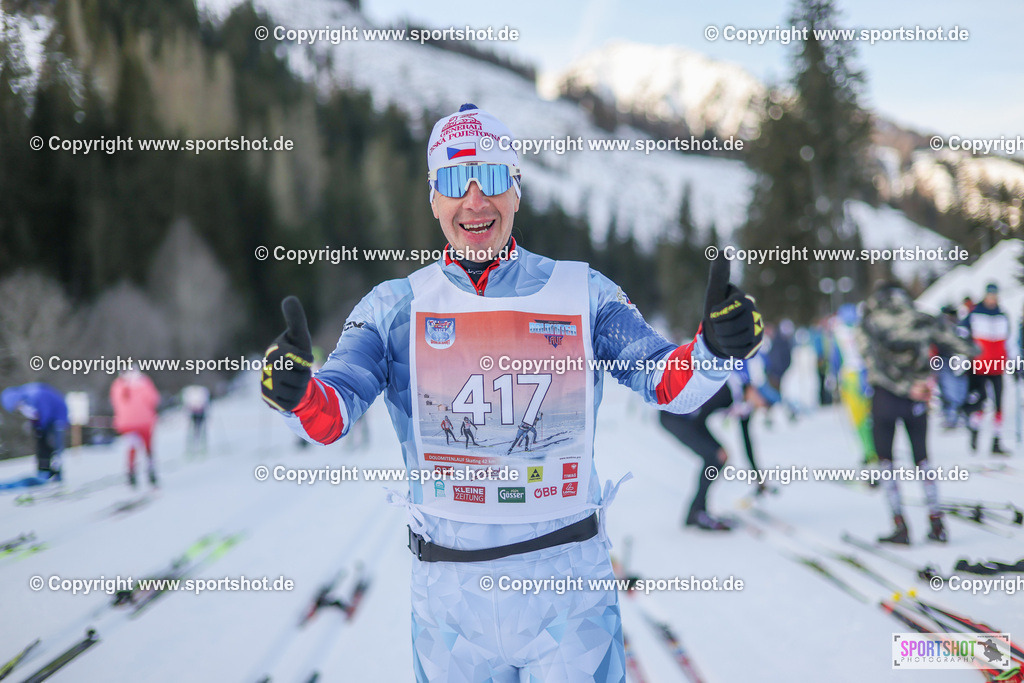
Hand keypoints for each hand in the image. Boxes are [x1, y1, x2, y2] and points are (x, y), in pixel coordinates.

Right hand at [261, 296, 313, 411]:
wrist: (290, 380)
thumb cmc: (296, 356)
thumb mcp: (300, 337)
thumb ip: (296, 320)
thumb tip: (289, 298)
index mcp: (274, 351)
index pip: (303, 358)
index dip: (307, 360)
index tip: (303, 358)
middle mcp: (266, 369)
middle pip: (301, 376)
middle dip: (304, 374)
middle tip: (298, 371)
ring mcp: (266, 386)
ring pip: (298, 390)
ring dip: (301, 387)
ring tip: (294, 381)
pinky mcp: (269, 401)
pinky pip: (292, 402)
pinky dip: (296, 399)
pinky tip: (289, 392)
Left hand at [702, 252, 763, 358]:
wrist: (718, 336)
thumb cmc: (716, 312)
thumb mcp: (714, 292)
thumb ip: (719, 273)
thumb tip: (723, 250)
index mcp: (746, 301)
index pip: (729, 310)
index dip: (717, 315)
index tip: (715, 314)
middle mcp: (756, 316)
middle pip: (731, 328)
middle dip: (719, 329)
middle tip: (720, 327)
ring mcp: (758, 332)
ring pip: (735, 341)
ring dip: (723, 340)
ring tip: (724, 335)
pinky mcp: (757, 347)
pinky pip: (740, 352)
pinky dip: (730, 350)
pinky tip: (731, 345)